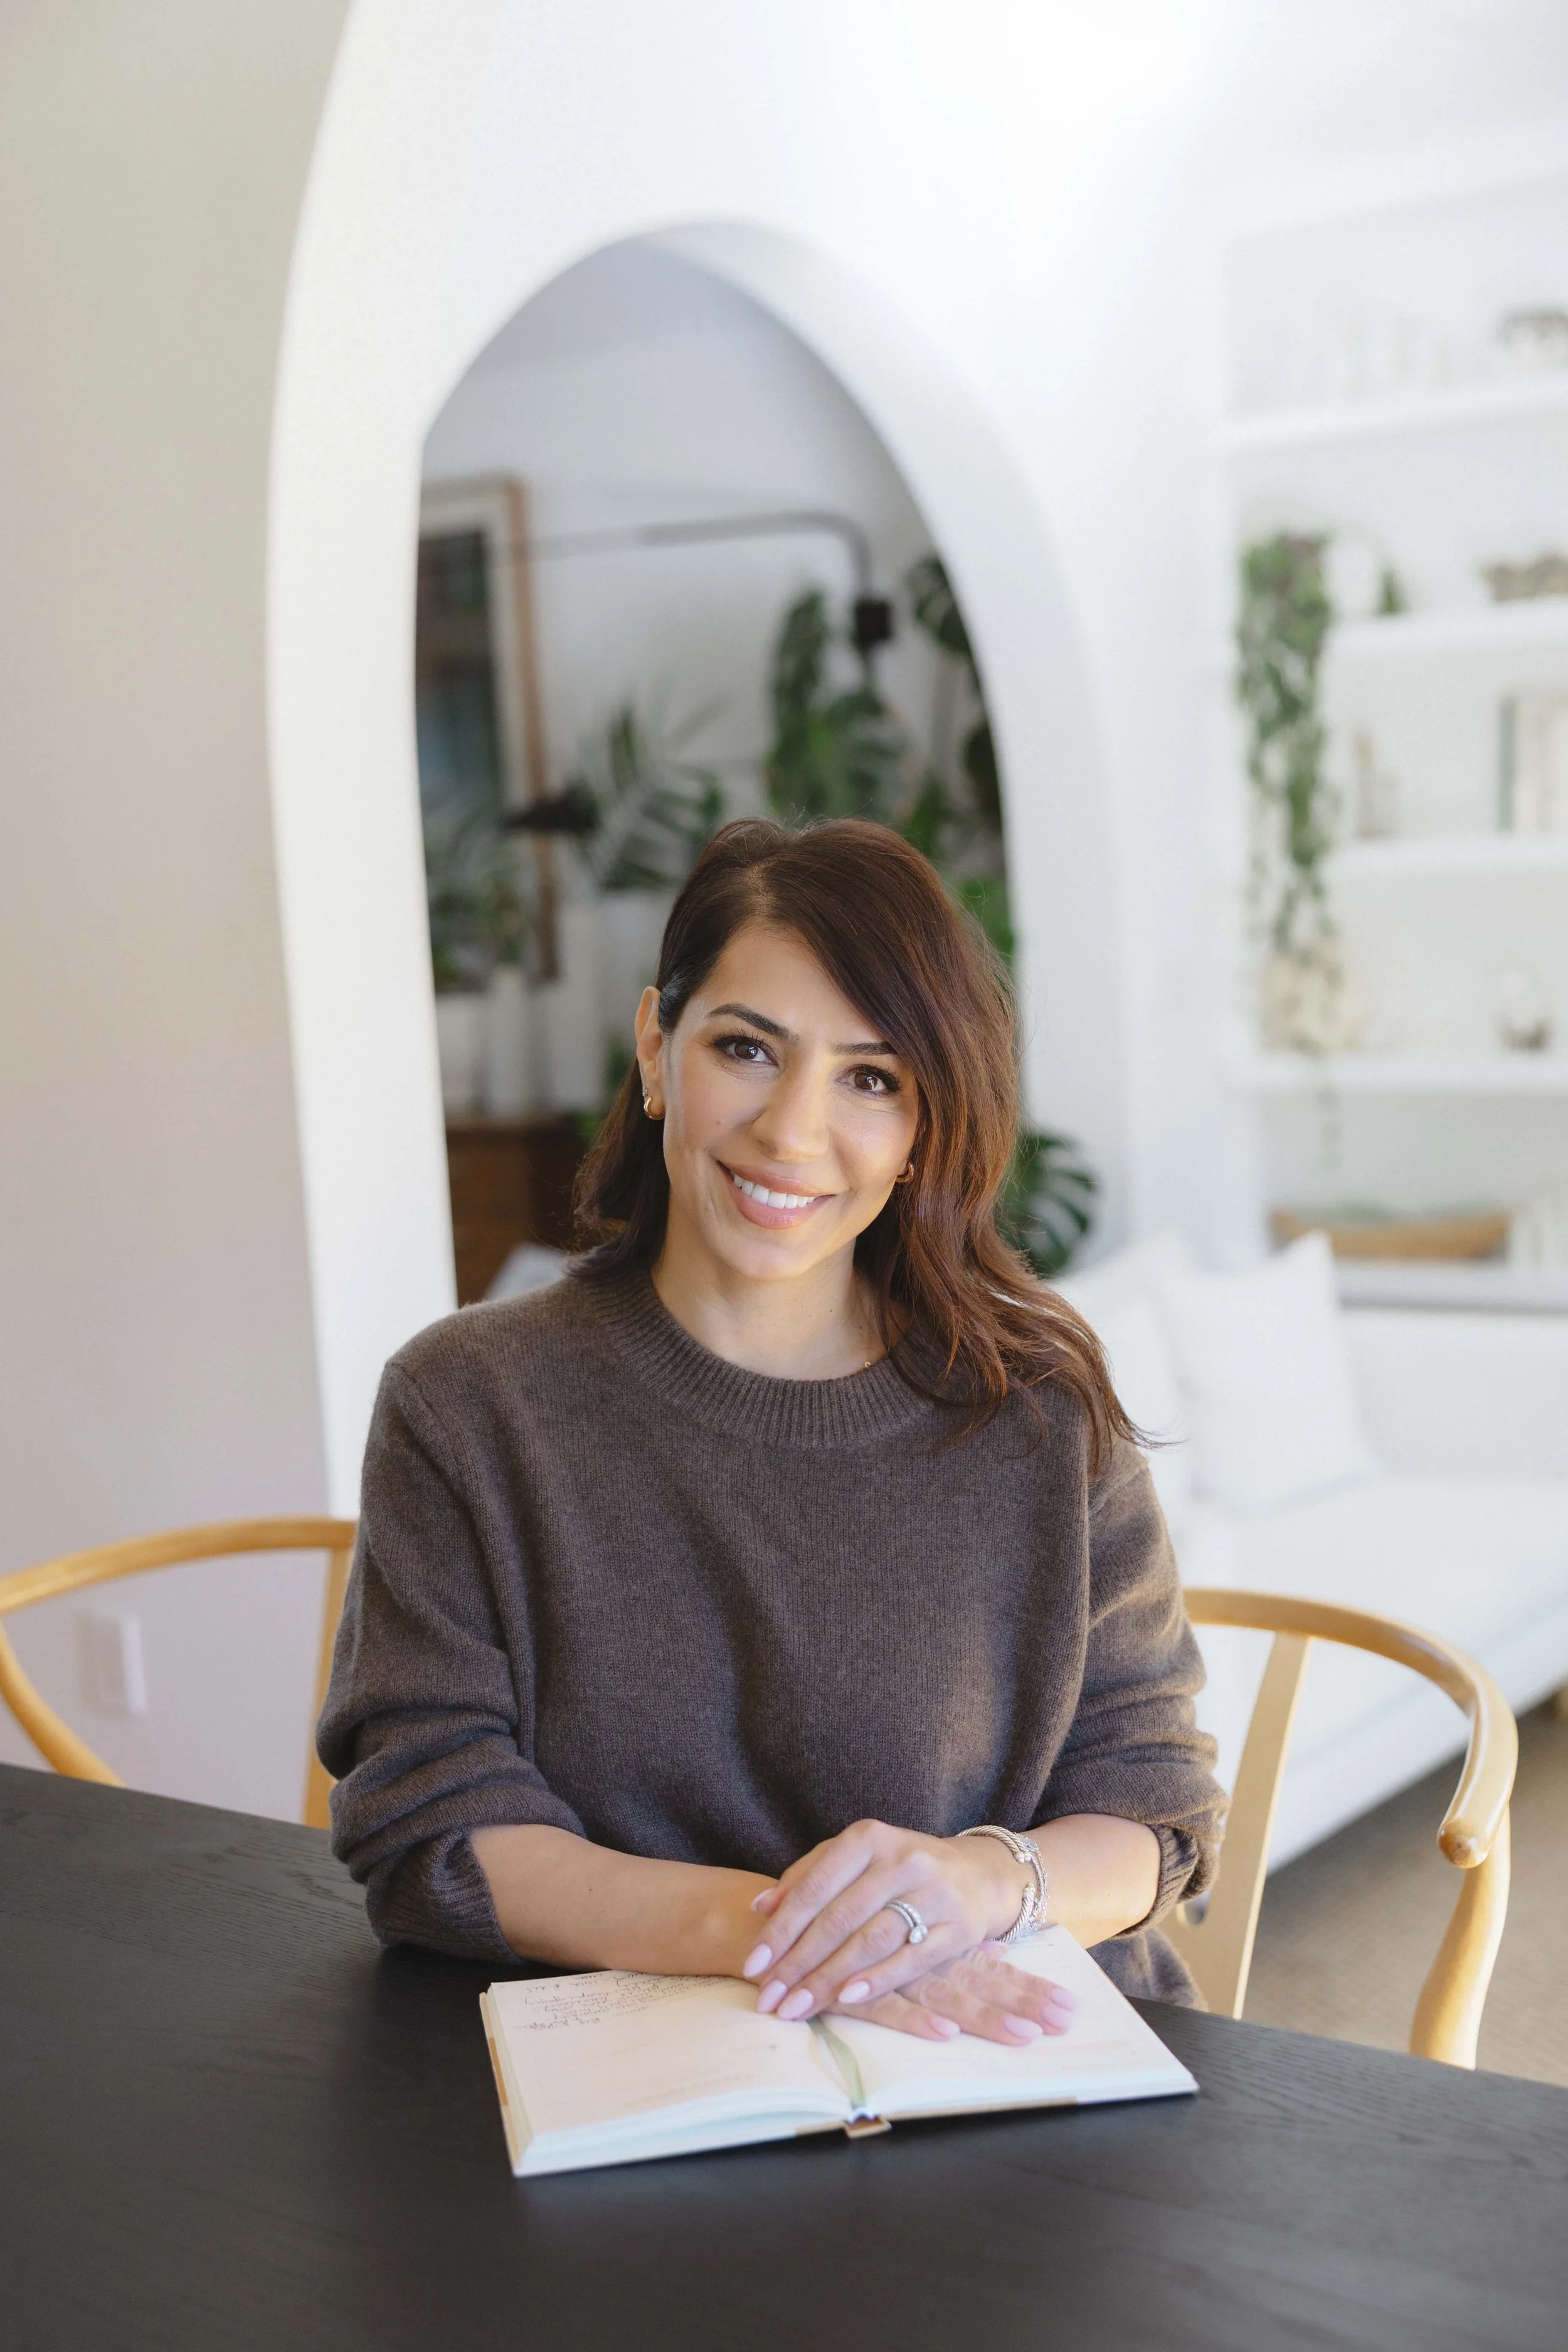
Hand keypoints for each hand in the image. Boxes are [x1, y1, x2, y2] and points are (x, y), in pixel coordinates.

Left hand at [739, 1819, 1077, 2046]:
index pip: (815, 1886)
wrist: (978, 1874)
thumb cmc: (900, 1869)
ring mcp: (933, 1893)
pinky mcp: (958, 1928)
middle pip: (839, 1917)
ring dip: (828, 1979)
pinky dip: (876, 1981)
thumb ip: (807, 1876)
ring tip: (796, 2007)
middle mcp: (901, 1860)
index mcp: (869, 1838)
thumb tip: (760, 1907)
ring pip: (870, 1940)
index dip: (782, 1928)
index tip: (753, 1964)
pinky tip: (847, 2000)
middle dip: (798, 1963)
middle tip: (768, 1998)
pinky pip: (910, 1959)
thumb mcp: (857, 1858)